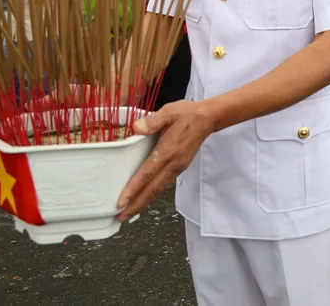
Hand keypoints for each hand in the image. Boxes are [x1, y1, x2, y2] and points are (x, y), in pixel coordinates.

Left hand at [116, 100, 216, 221]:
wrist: (208, 119)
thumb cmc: (187, 114)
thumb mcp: (169, 111)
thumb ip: (152, 120)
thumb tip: (136, 128)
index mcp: (168, 150)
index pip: (148, 173)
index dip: (134, 189)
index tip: (121, 202)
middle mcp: (173, 163)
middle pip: (152, 189)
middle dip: (136, 204)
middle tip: (120, 217)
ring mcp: (177, 167)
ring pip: (158, 190)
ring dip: (143, 203)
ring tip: (129, 214)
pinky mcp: (179, 167)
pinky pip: (163, 185)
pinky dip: (152, 195)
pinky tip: (144, 199)